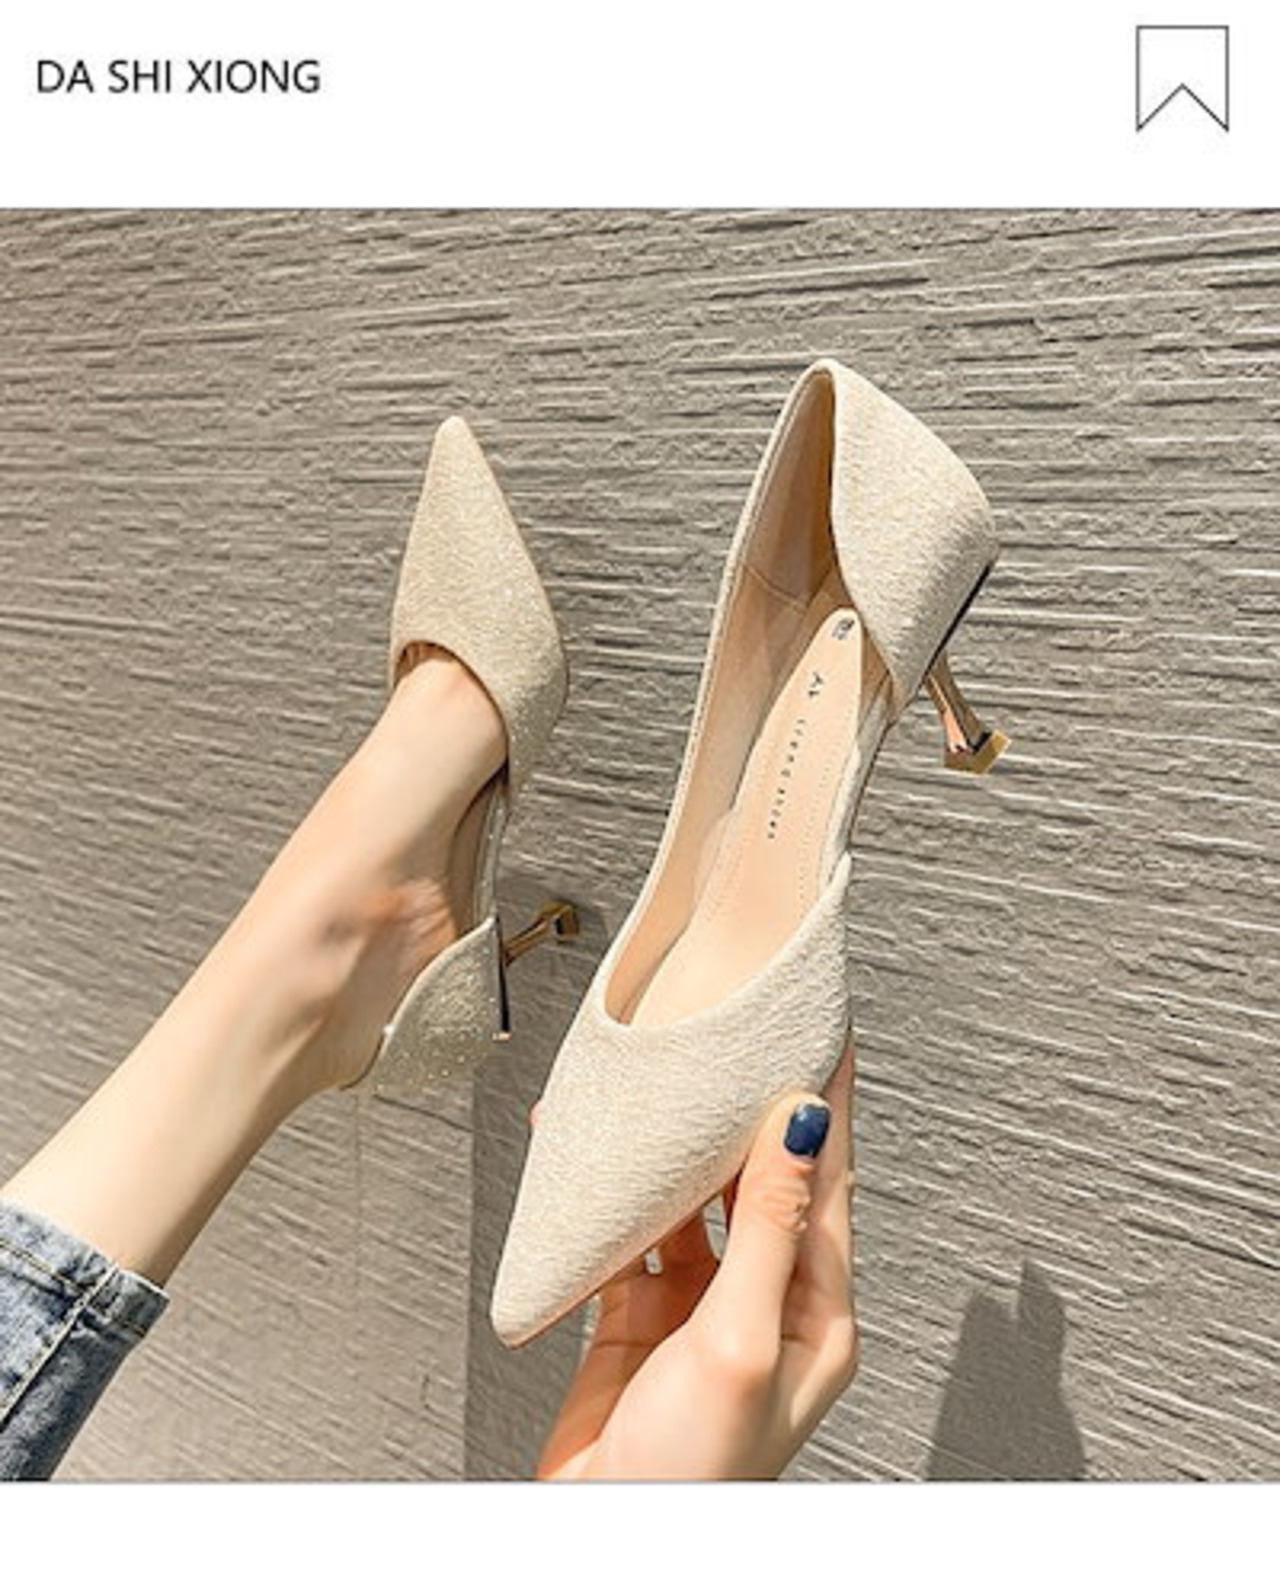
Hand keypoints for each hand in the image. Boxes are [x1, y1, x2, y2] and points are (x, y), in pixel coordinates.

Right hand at [538, 1049, 856, 1479]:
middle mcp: (766, 1304)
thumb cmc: (693, 1474)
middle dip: (752, 1111)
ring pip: (698, 1204)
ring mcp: (703, 1310)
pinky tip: (607, 1159)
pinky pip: (638, 1236)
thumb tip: (803, 1129)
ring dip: (682, 1150)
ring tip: (673, 1085)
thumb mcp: (739, 1339)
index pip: (830, 1184)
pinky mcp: (644, 1318)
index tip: (826, 1033)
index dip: (828, 1105)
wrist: (604, 1540)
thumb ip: (769, 1228)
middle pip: (764, 1183)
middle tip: (743, 1037)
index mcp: (816, 1316)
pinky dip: (621, 1195)